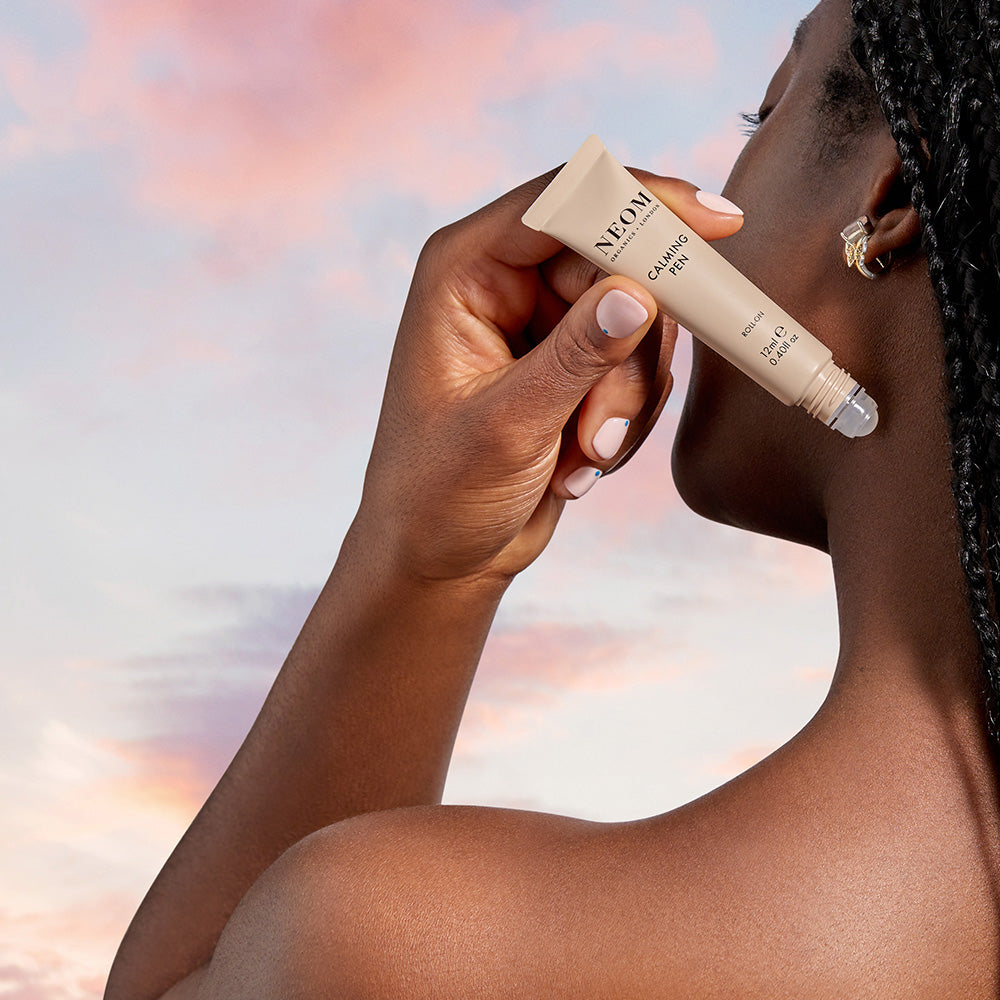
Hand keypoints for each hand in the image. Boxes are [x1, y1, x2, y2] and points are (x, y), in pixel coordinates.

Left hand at [350, 168, 742, 584]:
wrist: (441, 555)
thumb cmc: (439, 491)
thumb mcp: (507, 425)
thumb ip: (575, 356)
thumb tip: (638, 293)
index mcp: (464, 270)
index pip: (564, 204)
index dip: (643, 202)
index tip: (719, 220)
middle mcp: (505, 283)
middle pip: (616, 262)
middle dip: (628, 350)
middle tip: (607, 421)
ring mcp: (544, 324)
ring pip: (639, 318)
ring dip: (625, 395)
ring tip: (583, 453)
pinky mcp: (574, 365)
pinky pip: (638, 364)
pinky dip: (625, 416)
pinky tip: (580, 462)